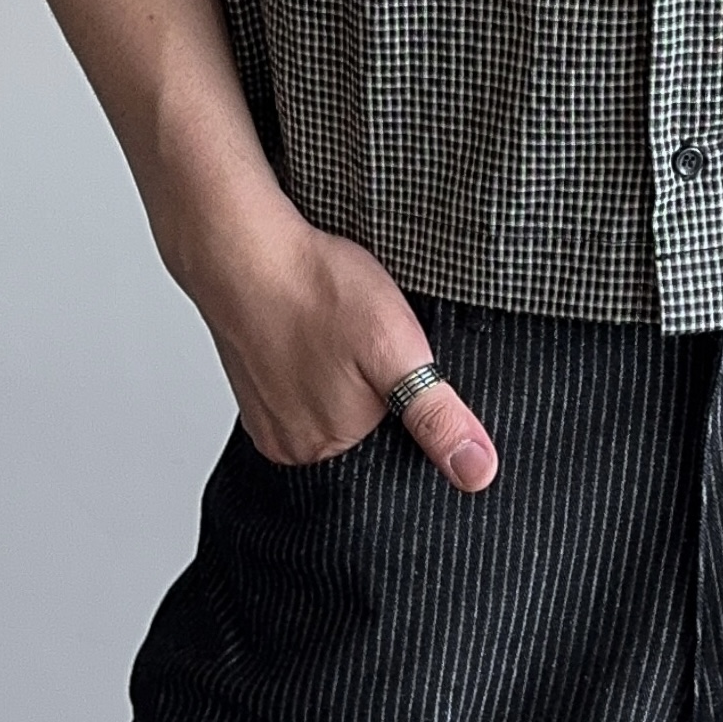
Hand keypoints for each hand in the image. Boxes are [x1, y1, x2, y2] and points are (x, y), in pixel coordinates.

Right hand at [185, 199, 499, 490]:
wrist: (245, 247)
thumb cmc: (314, 289)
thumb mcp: (397, 350)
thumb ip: (437, 416)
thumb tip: (477, 473)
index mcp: (325, 447)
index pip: (392, 445)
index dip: (409, 401)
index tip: (400, 361)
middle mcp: (291, 443)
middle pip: (362, 426)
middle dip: (378, 388)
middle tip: (367, 339)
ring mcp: (266, 413)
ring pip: (331, 402)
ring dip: (345, 371)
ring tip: (340, 330)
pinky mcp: (253, 384)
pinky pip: (302, 385)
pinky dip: (317, 360)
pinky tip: (317, 329)